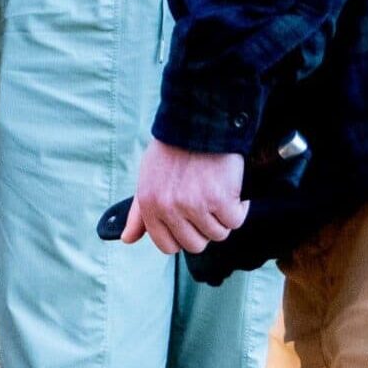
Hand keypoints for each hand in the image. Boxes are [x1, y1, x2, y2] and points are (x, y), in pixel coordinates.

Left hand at [119, 138, 247, 254]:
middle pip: (195, 244)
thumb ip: (139, 213)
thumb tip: (128, 239)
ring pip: (217, 234)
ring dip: (222, 216)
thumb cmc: (173, 150)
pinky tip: (230, 188)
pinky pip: (235, 220)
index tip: (190, 220)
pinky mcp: (219, 199)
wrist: (198, 122)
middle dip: (204, 227)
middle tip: (206, 202)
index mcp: (149, 205)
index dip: (182, 235)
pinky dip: (238, 207)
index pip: (167, 245)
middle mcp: (169, 208)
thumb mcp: (148, 178)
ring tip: (216, 190)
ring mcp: (194, 205)